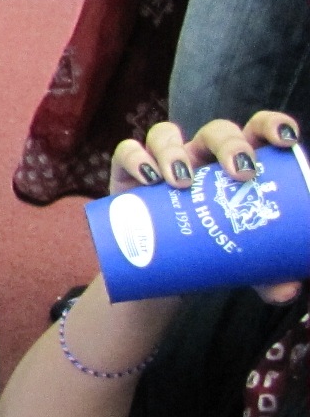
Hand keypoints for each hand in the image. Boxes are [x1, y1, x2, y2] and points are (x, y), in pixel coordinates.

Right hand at [110, 112, 302, 301]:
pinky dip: (136, 158)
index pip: (256, 130)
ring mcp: (164, 160)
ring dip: (175, 152)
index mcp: (237, 164)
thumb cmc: (208, 248)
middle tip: (239, 173)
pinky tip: (147, 177)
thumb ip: (266, 272)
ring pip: (167, 134)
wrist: (158, 267)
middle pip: (216, 131)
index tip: (286, 139)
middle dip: (229, 144)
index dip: (270, 125)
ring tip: (181, 182)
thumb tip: (287, 290)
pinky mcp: (129, 173)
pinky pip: (128, 151)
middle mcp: (202, 155)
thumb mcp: (241, 260)